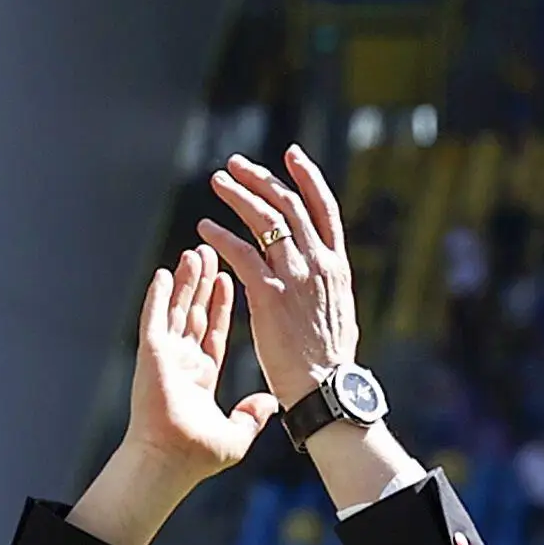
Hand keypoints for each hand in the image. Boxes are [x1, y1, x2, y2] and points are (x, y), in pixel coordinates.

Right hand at [123, 244, 280, 480]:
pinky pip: (155, 318)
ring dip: (186, 281)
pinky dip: (159, 295)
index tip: (229, 278)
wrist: (171, 462)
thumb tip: (271, 404)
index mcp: (201, 377)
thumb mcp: (237, 434)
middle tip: (211, 253)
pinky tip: (165, 273)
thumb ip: (253, 415)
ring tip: (196, 253)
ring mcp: (165, 357)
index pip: (214, 331)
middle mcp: (182, 362)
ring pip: (178, 309)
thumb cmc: (197, 456)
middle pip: (195, 312)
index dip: (221, 305)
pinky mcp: (151, 355)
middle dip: (204, 283)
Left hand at [198, 146, 360, 406]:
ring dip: (238, 197)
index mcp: (336, 265)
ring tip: (217, 184)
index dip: (307, 177)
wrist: (325, 388)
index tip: (291, 156)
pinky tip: (204, 229)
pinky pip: (241, 254)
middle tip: (236, 166)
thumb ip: (327, 283)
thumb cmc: (330, 359)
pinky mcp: (269, 295)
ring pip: (264, 221)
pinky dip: (221, 237)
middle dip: (260, 179)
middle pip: (288, 204)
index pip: (324, 207)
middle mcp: (318, 263)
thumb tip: (323, 271)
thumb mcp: (339, 310)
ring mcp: (294, 276)